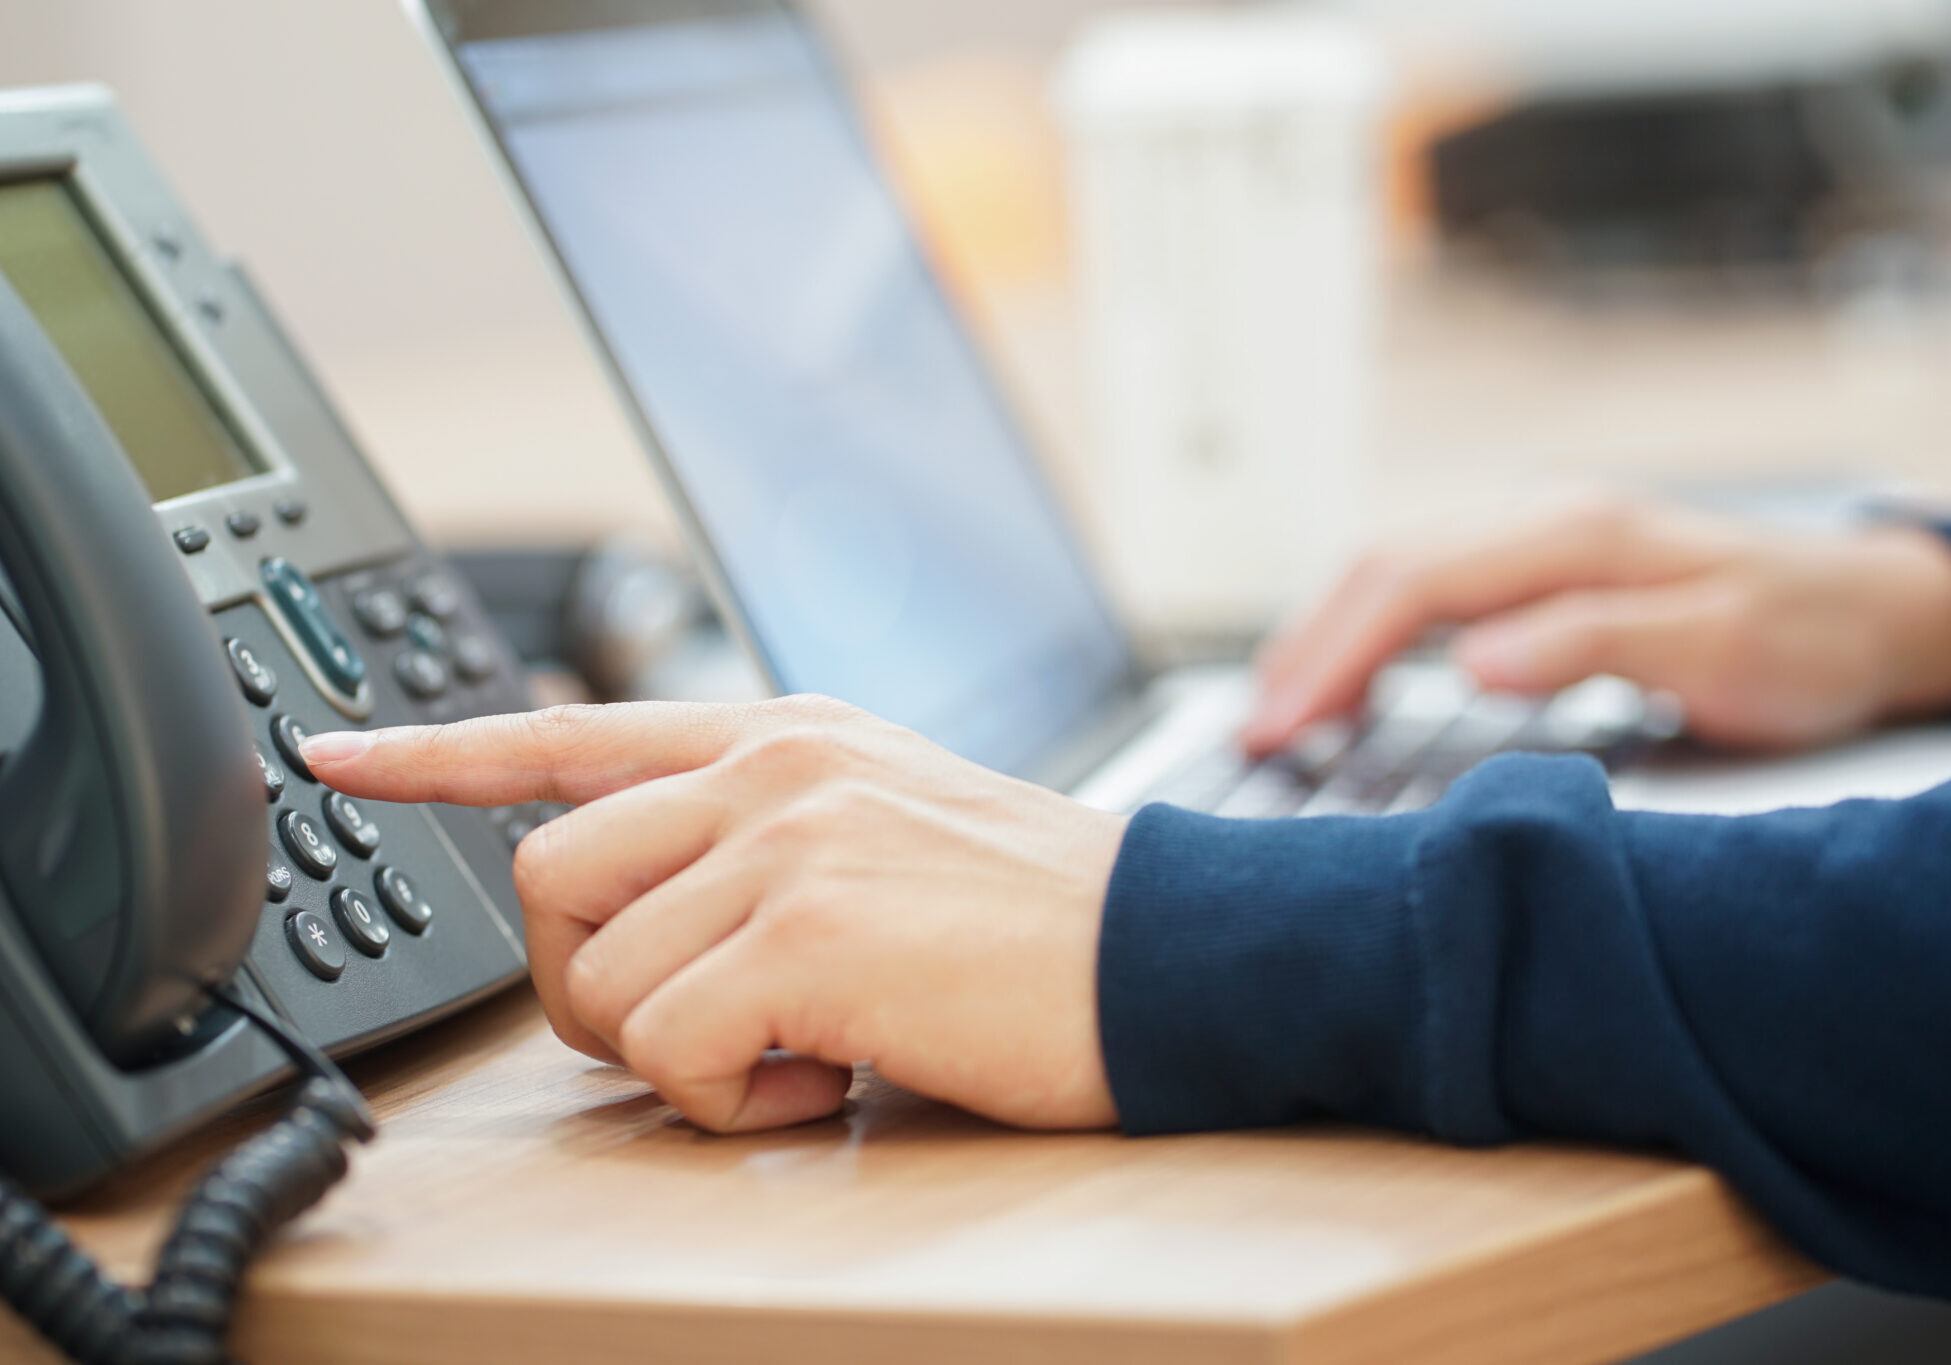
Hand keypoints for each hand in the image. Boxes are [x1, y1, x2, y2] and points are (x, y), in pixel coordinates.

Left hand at [300, 698, 1127, 1133]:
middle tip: (698, 1024)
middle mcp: (768, 769)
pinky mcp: (811, 935)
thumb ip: (761, 826)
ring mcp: (786, 843)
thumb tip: (652, 888)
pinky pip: (669, 1052)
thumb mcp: (885, 820)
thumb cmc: (1033, 913)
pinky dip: (734, 1101)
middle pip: (549, 878)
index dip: (437, 754)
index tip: (337, 757)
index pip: (570, 729)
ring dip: (681, 1056)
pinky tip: (829, 1079)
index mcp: (779, 732)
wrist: (1169, 952)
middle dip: (589, 985)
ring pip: (601, 981)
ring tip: (801, 1053)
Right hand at [1243, 496, 1950, 756]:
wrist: (1872, 609)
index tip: (1281, 726)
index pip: (1410, 584)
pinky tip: (1352, 675)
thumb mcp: (1719, 650)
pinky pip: (1421, 581)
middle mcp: (1540, 519)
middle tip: (1253, 730)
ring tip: (1280, 708)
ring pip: (1391, 566)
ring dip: (1324, 634)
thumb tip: (1469, 659)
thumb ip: (1592, 646)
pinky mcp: (1537, 561)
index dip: (1334, 656)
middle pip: (1380, 565)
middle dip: (1304, 647)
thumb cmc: (1807, 637)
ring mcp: (1535, 534)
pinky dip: (1366, 628)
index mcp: (1572, 537)